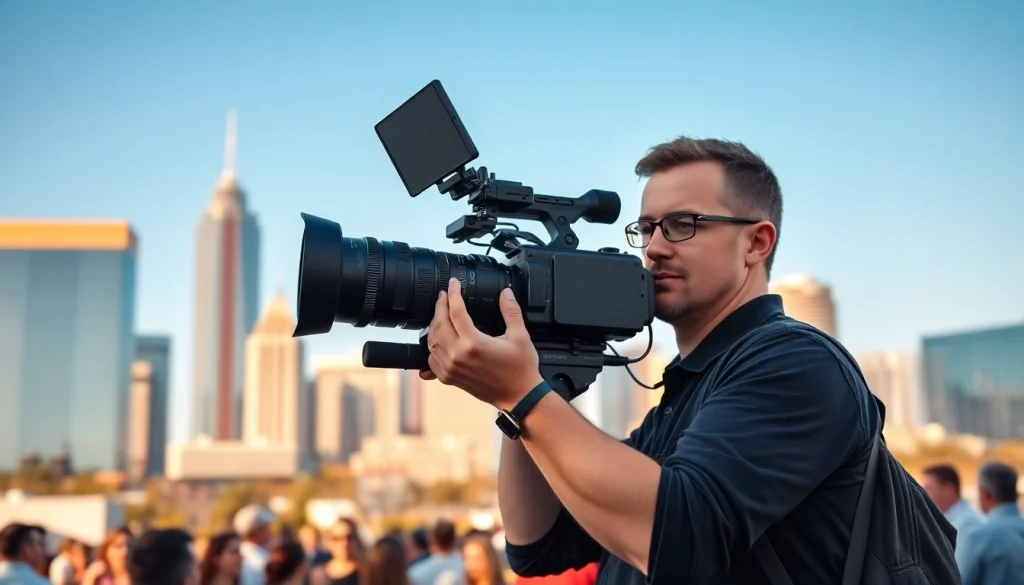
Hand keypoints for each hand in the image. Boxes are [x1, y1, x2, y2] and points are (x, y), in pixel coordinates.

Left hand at [422, 278, 543, 410]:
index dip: (453, 293)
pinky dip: (432, 347)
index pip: (456, 311)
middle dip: (440, 305)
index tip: (453, 283)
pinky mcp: (449, 378)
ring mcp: (451, 369)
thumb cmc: (521, 369)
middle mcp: (458, 356)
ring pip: (431, 341)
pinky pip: (431, 359)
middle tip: (444, 295)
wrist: (519, 397)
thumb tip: (506, 293)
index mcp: (474, 343)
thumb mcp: (520, 336)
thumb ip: (511, 312)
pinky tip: (439, 340)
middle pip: (439, 324)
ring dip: (434, 325)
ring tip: (441, 314)